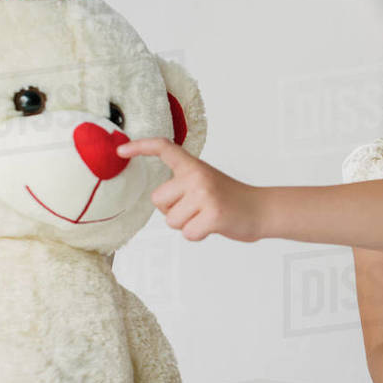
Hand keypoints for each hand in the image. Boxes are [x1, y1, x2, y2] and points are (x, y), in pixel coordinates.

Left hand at [117, 138, 264, 241]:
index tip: (121, 151)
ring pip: (172, 220)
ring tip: (207, 216)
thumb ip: (183, 182)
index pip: (163, 148)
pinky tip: (213, 226)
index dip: (140, 147)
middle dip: (173, 210)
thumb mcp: (206, 180)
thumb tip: (158, 198)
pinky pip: (187, 233)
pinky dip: (198, 235)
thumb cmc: (230, 199)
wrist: (261, 209)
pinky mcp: (213, 215)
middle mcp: (197, 176)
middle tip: (197, 208)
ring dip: (187, 225)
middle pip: (158, 200)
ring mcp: (205, 195)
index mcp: (194, 166)